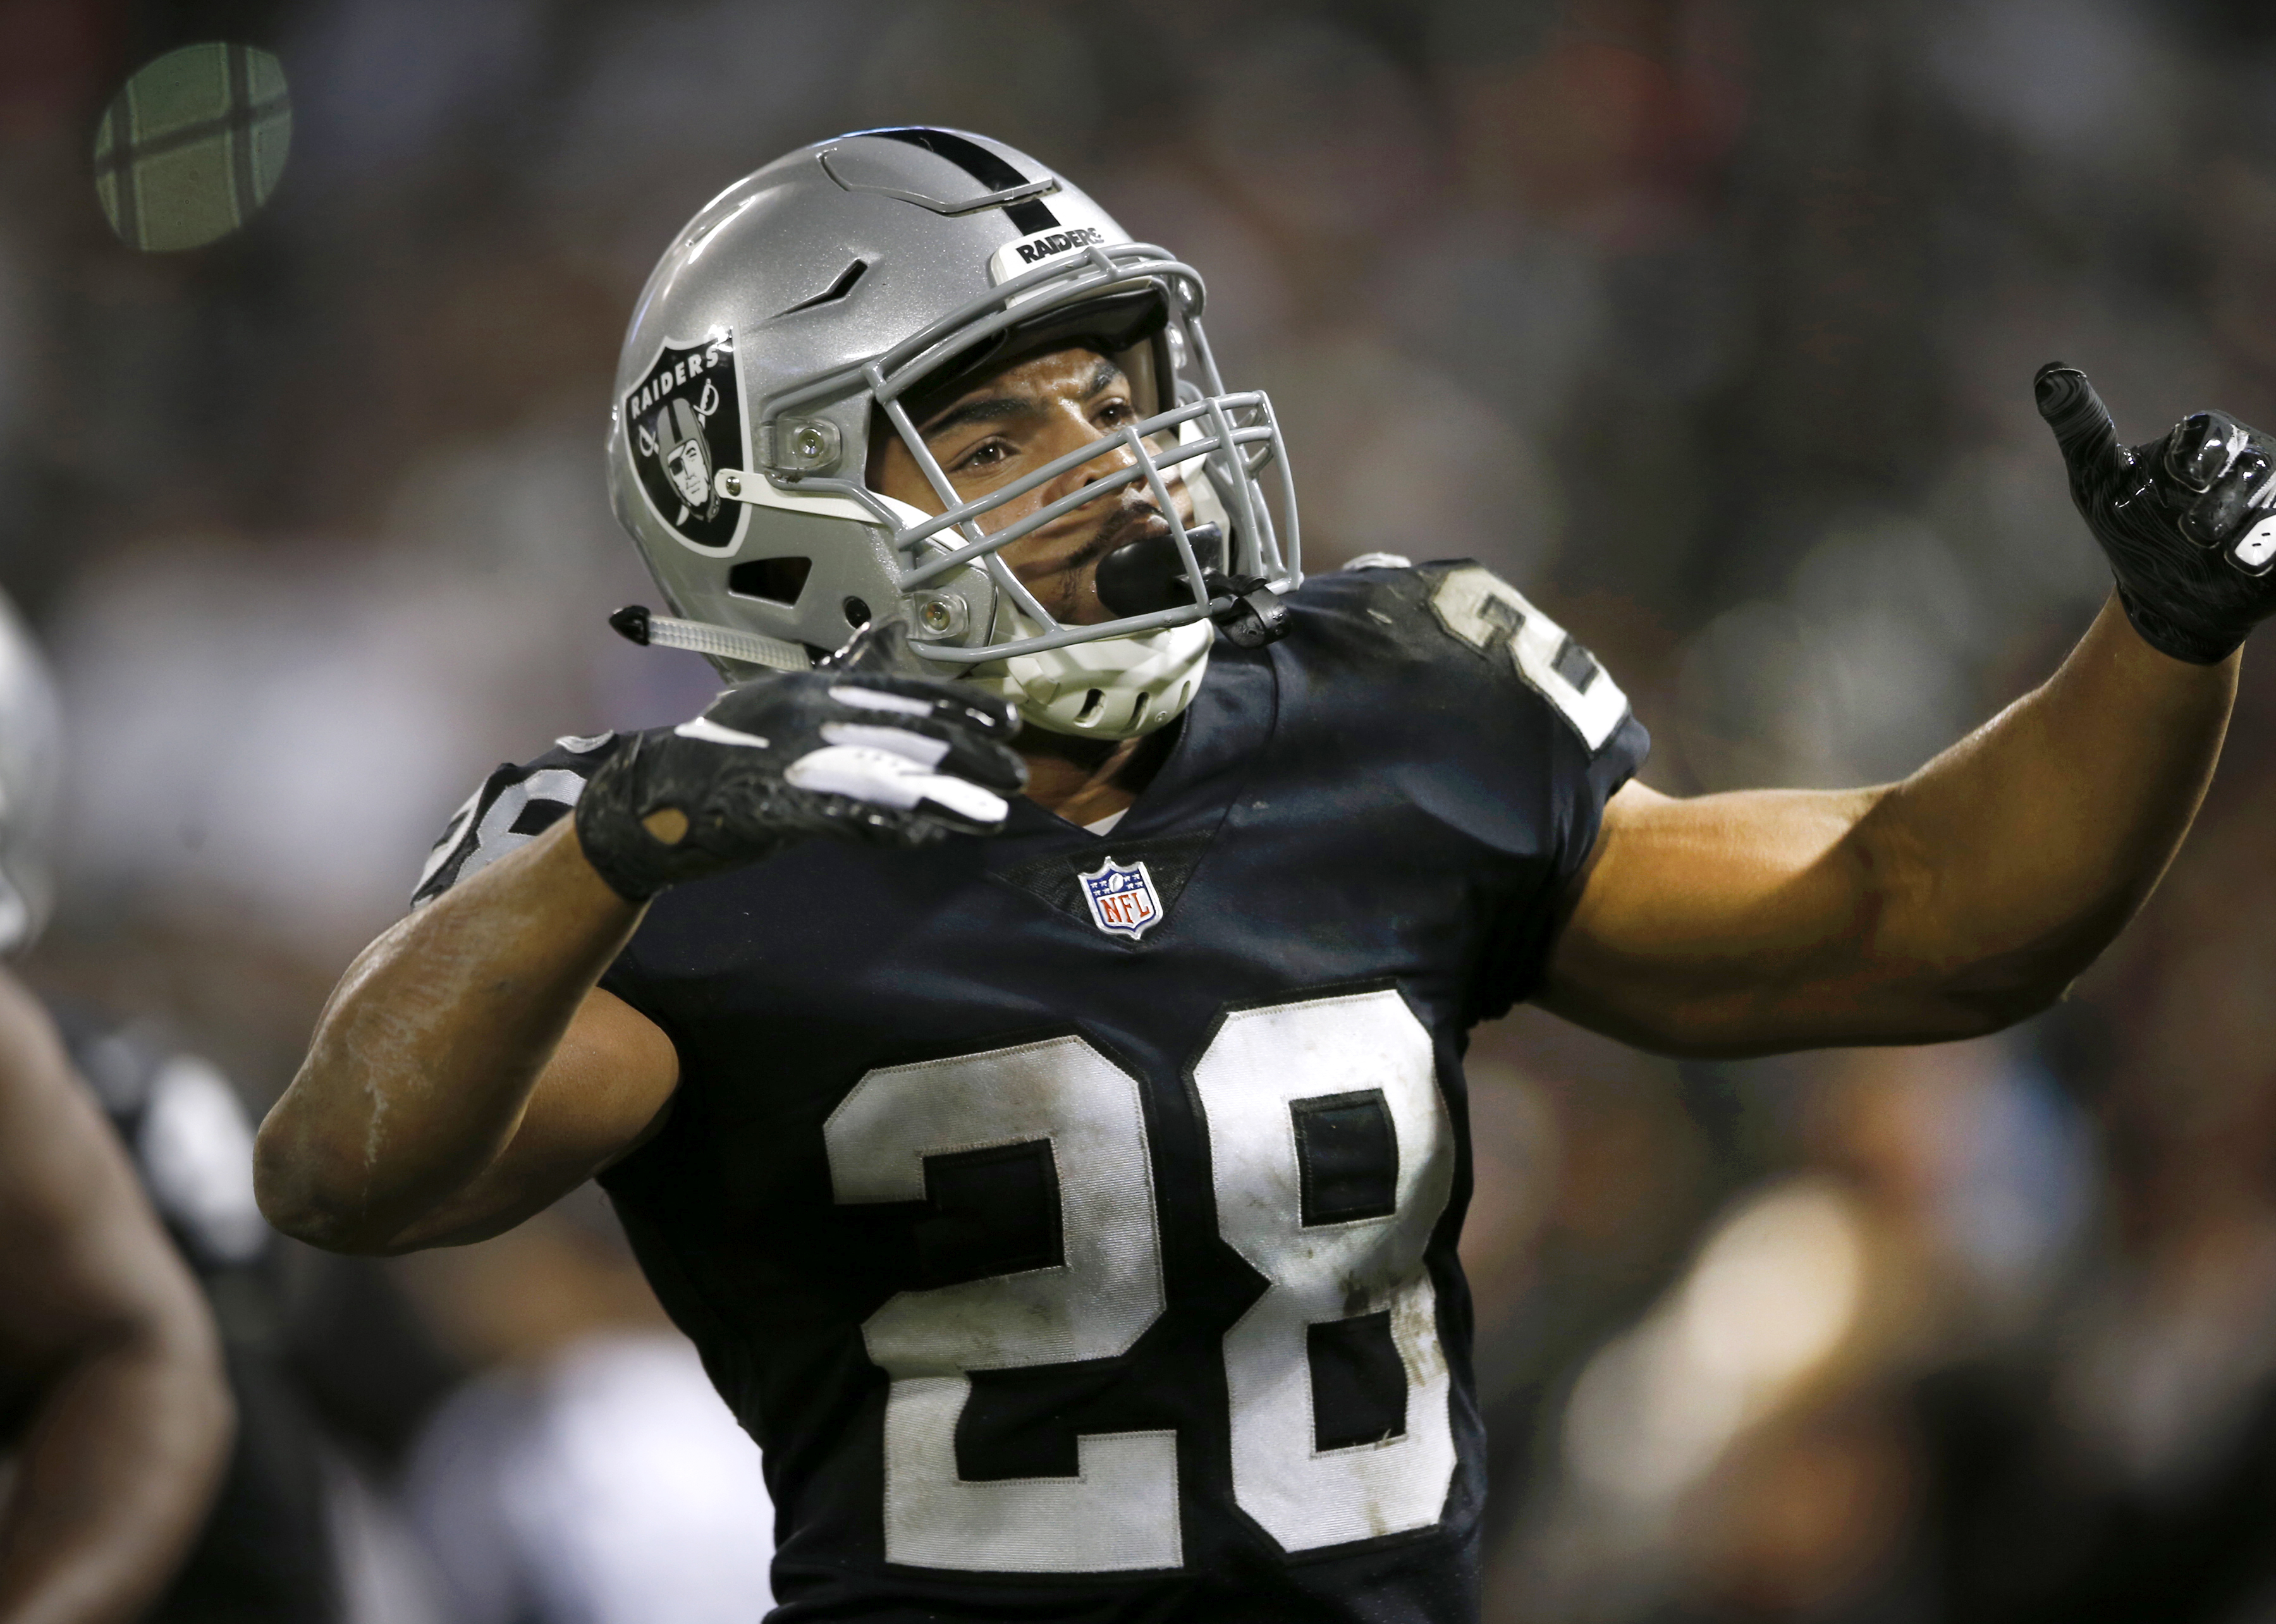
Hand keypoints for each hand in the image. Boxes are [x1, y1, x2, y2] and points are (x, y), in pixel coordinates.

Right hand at [573, 625, 1025, 899]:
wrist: (653, 797)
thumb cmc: (726, 752)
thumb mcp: (788, 700)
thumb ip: (845, 673)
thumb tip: (889, 632)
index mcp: (815, 686)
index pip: (903, 691)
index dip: (960, 708)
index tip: (1008, 722)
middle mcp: (808, 712)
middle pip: (907, 732)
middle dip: (969, 756)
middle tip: (1017, 776)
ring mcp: (791, 759)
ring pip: (888, 774)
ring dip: (946, 798)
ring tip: (992, 816)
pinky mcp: (775, 806)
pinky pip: (845, 816)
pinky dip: (890, 828)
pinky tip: (928, 838)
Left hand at [2036, 362, 2275, 663]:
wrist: (2160, 597)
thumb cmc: (2128, 526)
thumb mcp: (2097, 480)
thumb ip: (2082, 428)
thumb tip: (2049, 374)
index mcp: (2206, 440)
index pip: (2209, 432)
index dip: (2197, 455)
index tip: (2182, 481)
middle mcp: (2250, 464)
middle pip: (2252, 466)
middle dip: (2225, 500)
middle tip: (2194, 532)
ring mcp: (2274, 504)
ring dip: (2254, 531)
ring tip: (2226, 556)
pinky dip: (2271, 553)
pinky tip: (2251, 567)